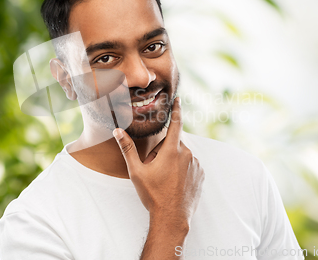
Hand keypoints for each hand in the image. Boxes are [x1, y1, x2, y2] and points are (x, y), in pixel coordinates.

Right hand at [113, 98, 204, 226]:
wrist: (172, 218)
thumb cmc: (153, 195)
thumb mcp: (136, 172)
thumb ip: (127, 149)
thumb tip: (117, 131)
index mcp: (172, 151)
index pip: (176, 124)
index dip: (177, 110)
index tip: (179, 99)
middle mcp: (187, 154)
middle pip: (172, 144)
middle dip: (162, 152)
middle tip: (153, 168)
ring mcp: (196, 165)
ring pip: (181, 155)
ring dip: (172, 161)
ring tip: (164, 179)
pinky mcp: (201, 175)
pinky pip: (189, 165)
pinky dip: (181, 169)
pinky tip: (173, 183)